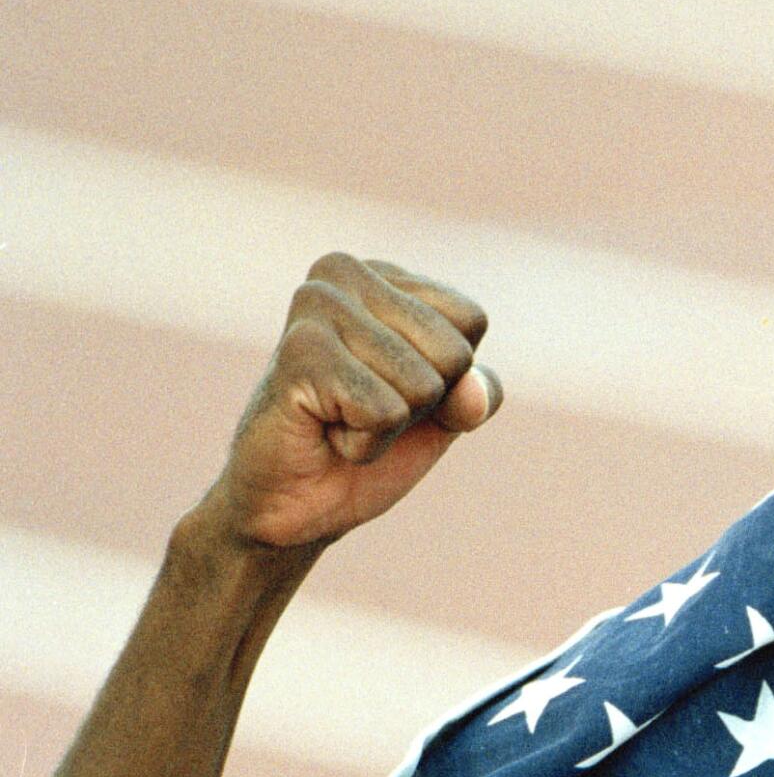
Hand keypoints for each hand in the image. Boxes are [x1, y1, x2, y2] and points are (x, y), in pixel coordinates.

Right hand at [194, 253, 501, 551]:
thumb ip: (477, 393)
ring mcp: (317, 306)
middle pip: (453, 354)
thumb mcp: (444, 414)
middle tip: (363, 407)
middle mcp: (345, 274)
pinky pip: (385, 412)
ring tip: (341, 418)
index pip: (471, 321)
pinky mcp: (299, 352)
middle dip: (422, 402)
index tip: (394, 386)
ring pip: (423, 386)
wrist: (295, 502)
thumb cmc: (368, 442)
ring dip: (390, 426)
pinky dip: (366, 443)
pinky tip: (325, 430)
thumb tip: (473, 388)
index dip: (449, 376)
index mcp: (384, 274)